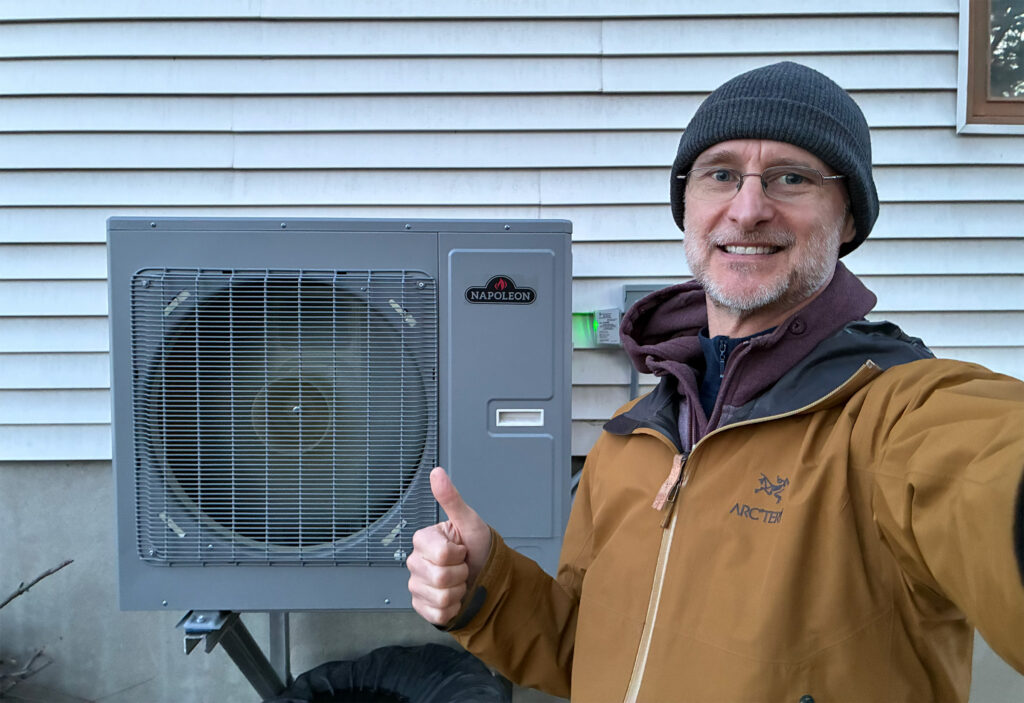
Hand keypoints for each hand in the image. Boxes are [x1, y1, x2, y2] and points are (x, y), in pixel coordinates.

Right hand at [407, 467, 491, 624]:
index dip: (459, 554)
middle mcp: (415, 562)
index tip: (461, 549)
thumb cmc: (479, 549)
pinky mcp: (421, 606)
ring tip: (460, 581)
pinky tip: (454, 597)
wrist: (487, 576)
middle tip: (463, 566)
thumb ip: (451, 499)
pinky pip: (437, 614)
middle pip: (440, 578)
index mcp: (423, 540)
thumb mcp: (470, 522)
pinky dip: (453, 609)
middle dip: (461, 574)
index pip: (442, 555)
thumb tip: (438, 473)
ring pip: (440, 598)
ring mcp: (416, 585)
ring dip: (458, 592)